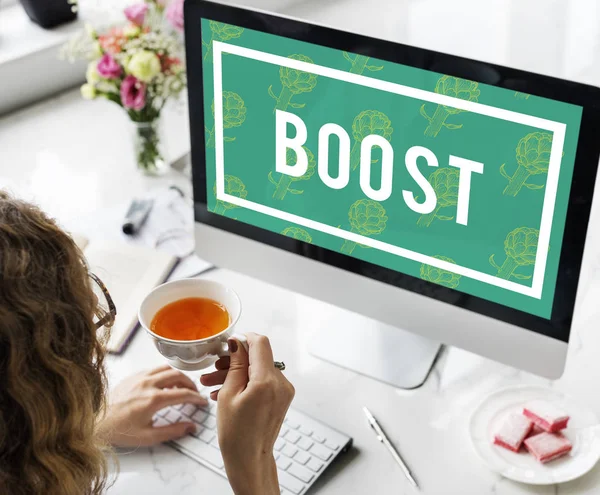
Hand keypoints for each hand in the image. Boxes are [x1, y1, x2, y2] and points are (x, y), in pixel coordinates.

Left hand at [98, 364, 207, 446]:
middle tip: (194, 392)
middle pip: (178, 375)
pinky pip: (154, 369)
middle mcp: (148, 384)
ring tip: (181, 386)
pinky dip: (164, 373)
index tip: (202, 402)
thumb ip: (172, 432)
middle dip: (190, 383)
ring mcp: (139, 377)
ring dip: (178, 375)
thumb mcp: (148, 437)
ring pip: (166, 368)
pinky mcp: (132, 376)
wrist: (95, 423)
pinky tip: (163, 383)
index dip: (196, 397)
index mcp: (153, 399)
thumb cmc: (119, 431)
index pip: (183, 394)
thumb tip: (191, 427)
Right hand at [200, 333, 294, 494]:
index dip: (244, 339)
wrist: (249, 459)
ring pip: (258, 369)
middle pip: (257, 357)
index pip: (260, 343)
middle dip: (234, 360)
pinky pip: (263, 381)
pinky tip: (225, 391)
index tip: (229, 343)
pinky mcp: (282, 397)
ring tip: (212, 383)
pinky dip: (246, 382)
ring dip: (236, 373)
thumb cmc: (236, 433)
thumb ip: (236, 364)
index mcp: (267, 381)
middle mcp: (281, 383)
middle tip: (213, 368)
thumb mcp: (228, 394)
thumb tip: (238, 343)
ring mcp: (283, 391)